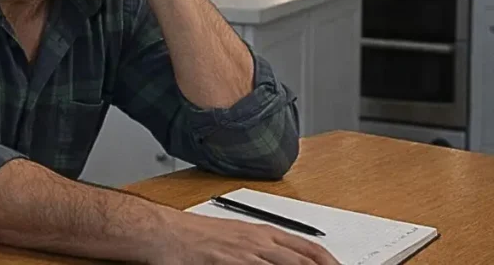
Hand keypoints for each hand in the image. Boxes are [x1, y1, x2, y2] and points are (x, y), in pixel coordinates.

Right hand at [146, 211, 339, 264]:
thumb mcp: (234, 238)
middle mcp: (259, 241)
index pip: (309, 248)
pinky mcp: (230, 262)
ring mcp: (246, 253)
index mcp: (262, 233)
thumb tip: (279, 258)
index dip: (329, 262)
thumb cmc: (193, 236)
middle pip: (305, 260)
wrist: (164, 232)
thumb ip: (259, 250)